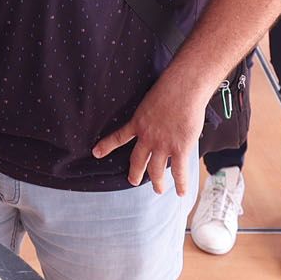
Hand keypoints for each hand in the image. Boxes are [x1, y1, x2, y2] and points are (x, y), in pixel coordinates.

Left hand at [91, 70, 209, 194]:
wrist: (184, 87)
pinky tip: (180, 192)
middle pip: (137, 161)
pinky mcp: (180, 148)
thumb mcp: (150, 99)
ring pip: (156, 170)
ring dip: (156, 182)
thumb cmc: (170, 86)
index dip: (107, 145)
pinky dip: (180, 184)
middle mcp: (148, 137)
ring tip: (158, 189)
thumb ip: (150, 113)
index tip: (96, 153)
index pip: (119, 136)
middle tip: (133, 181)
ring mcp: (163, 145)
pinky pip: (178, 171)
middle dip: (134, 173)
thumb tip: (157, 116)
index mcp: (138, 122)